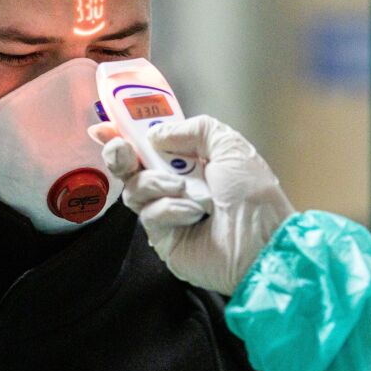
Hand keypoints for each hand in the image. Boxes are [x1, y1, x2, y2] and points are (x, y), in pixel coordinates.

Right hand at [90, 116, 294, 294]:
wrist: (263, 243)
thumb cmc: (255, 197)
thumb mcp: (231, 147)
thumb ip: (195, 129)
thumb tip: (158, 134)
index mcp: (195, 162)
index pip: (154, 145)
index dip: (129, 135)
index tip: (107, 127)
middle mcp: (179, 186)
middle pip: (133, 166)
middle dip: (122, 154)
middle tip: (123, 151)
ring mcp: (169, 213)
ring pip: (135, 189)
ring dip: (154, 182)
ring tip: (183, 188)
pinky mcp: (164, 238)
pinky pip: (149, 214)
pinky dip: (169, 209)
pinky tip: (193, 214)